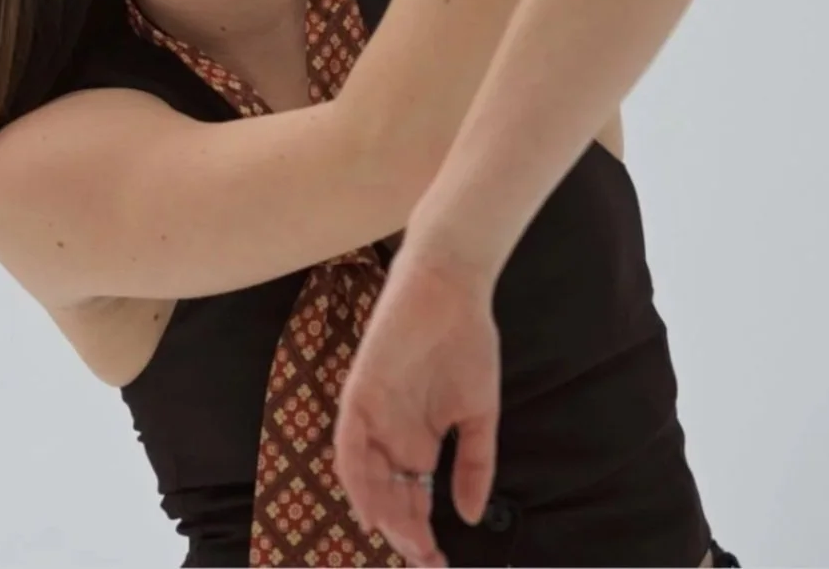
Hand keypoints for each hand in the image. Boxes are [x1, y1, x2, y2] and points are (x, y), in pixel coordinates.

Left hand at [334, 245, 500, 567]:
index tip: (438, 562)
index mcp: (416, 439)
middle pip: (386, 494)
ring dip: (379, 511)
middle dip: (402, 531)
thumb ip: (474, 462)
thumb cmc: (467, 343)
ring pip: (364, 475)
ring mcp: (372, 412)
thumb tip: (473, 515)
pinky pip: (349, 440)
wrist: (453, 287)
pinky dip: (356, 475)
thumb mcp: (479, 413)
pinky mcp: (359, 390)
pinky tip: (369, 505)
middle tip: (423, 559)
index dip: (420, 533)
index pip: (411, 498)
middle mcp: (389, 432)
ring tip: (401, 541)